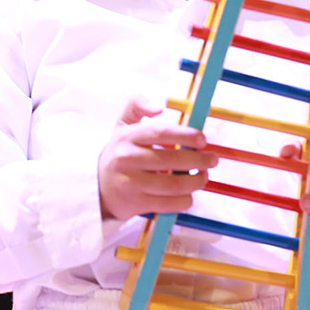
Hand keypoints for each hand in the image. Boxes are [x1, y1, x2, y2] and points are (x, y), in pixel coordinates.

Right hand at [98, 97, 217, 219]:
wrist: (97, 188)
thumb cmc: (118, 154)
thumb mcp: (122, 126)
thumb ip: (136, 106)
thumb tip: (159, 105)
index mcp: (127, 137)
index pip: (161, 132)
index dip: (186, 135)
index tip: (202, 139)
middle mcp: (127, 159)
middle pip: (173, 160)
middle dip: (199, 160)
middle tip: (212, 159)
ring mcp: (131, 183)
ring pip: (175, 184)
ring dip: (196, 181)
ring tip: (203, 177)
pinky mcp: (136, 204)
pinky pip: (170, 204)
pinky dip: (185, 200)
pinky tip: (189, 194)